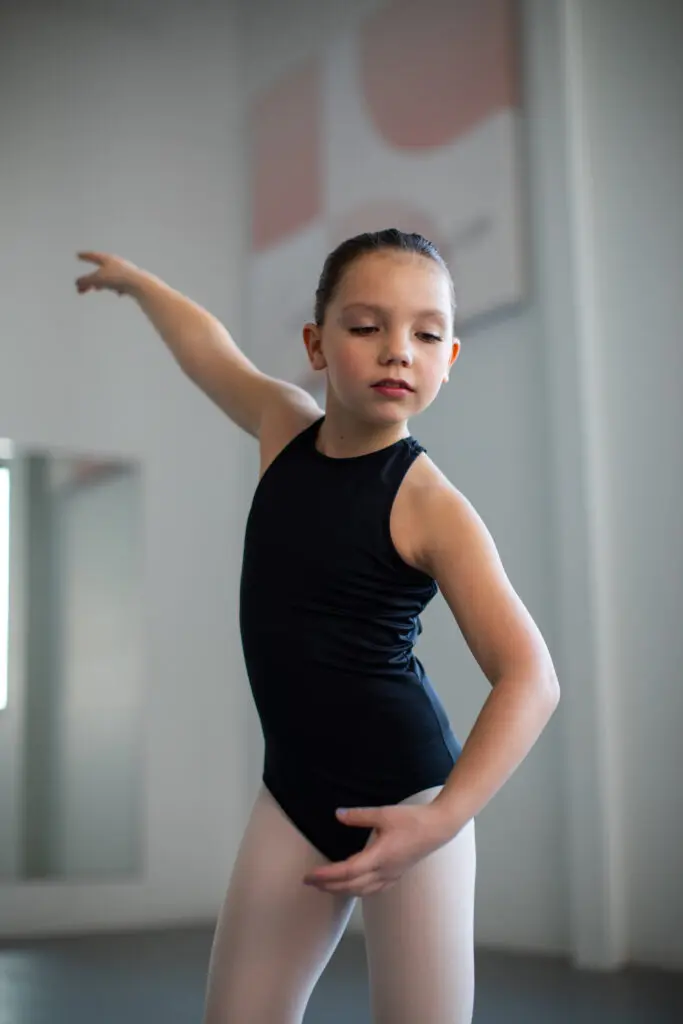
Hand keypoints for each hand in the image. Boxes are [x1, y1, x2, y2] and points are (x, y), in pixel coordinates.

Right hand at [75, 251, 145, 297]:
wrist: (140, 285)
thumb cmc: (118, 279)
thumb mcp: (97, 280)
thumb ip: (85, 281)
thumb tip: (77, 284)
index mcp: (107, 259)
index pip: (93, 256)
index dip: (85, 256)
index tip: (78, 255)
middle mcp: (117, 263)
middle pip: (99, 270)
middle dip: (89, 279)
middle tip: (82, 287)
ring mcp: (125, 271)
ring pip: (110, 277)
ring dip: (102, 283)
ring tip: (96, 289)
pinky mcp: (132, 280)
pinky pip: (121, 284)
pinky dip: (116, 288)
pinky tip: (119, 294)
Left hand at [302, 803, 453, 896]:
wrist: (439, 828)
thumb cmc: (412, 820)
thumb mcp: (384, 813)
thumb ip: (359, 815)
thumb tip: (338, 814)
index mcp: (379, 857)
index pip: (347, 872)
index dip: (326, 875)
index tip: (309, 875)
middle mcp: (384, 871)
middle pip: (350, 886)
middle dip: (328, 885)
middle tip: (309, 882)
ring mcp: (391, 875)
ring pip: (361, 891)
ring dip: (341, 890)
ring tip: (325, 886)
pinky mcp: (396, 874)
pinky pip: (373, 890)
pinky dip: (358, 891)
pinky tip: (353, 887)